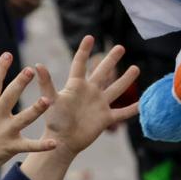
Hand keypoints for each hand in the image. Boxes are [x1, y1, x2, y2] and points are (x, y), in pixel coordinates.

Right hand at [0, 52, 54, 179]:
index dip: (0, 68)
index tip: (8, 54)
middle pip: (9, 96)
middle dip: (20, 83)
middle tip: (30, 70)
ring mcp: (4, 132)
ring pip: (23, 119)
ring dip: (36, 110)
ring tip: (48, 101)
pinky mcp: (11, 147)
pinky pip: (29, 146)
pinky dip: (41, 146)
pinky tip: (54, 143)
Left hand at [35, 37, 138, 155]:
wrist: (62, 142)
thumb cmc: (54, 122)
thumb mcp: (51, 100)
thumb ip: (46, 83)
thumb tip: (37, 65)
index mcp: (76, 86)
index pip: (80, 64)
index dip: (84, 51)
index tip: (90, 37)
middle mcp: (90, 92)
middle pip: (103, 72)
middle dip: (111, 60)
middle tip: (120, 47)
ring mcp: (99, 105)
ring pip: (116, 89)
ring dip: (126, 79)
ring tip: (135, 68)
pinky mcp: (106, 119)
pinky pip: (122, 112)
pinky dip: (133, 109)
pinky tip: (144, 103)